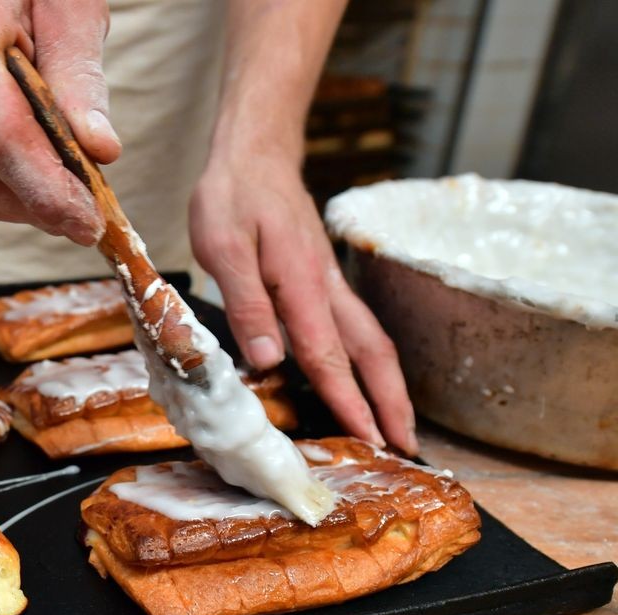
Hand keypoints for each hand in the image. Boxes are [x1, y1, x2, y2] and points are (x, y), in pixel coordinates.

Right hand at [0, 0, 118, 244]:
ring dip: (27, 206)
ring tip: (76, 195)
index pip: (0, 136)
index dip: (46, 190)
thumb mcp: (73, 8)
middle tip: (99, 215)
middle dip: (44, 204)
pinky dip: (9, 194)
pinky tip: (46, 182)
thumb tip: (100, 152)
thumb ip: (81, 77)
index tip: (90, 224)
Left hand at [189, 150, 417, 453]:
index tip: (370, 439)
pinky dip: (368, 360)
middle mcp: (326, 287)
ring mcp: (329, 282)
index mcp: (301, 284)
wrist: (254, 153)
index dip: (349, 401)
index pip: (328, 356)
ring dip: (387, 384)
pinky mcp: (323, 277)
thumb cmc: (231, 197)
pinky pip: (355, 326)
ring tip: (397, 423)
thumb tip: (268, 362)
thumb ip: (247, 305)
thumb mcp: (223, 248)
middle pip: (371, 352)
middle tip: (406, 446)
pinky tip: (364, 378)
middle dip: (391, 401)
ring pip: (370, 339)